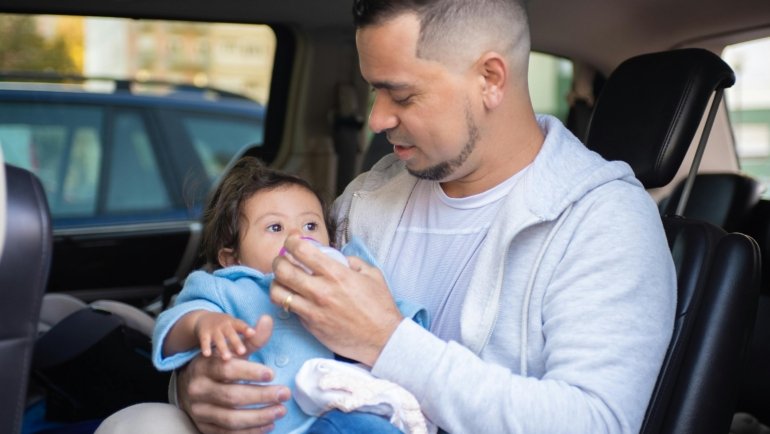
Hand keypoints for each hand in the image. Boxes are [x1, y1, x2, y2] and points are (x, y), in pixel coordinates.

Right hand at [177, 315, 291, 433]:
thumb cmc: (219, 366)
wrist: (191, 387)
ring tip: (280, 411)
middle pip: (231, 396)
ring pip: (230, 419)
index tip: (272, 373)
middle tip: (284, 393)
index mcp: (203, 367)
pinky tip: (269, 425)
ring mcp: (199, 411)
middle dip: (261, 396)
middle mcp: (198, 390)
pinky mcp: (204, 427)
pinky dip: (250, 432)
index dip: (250, 372)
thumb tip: (268, 320)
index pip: (226, 370)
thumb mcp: (232, 351)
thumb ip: (252, 339)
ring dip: (259, 417)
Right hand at [194, 311, 255, 359]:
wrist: (204, 320)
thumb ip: (256, 338)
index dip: (246, 329)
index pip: (242, 326)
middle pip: (231, 333)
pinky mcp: (203, 334)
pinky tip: (208, 355)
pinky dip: (206, 347)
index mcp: (236, 324)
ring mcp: (214, 330)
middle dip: (236, 341)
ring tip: (227, 358)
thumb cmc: (228, 330)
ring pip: (219, 339)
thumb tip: (272, 336)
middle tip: (242, 351)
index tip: (252, 333)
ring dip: (223, 347)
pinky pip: (204, 341)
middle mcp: (225, 325)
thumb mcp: (239, 330)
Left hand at [270, 234, 402, 365]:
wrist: (382, 340)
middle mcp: (320, 291)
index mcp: (336, 274)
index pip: (301, 251)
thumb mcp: (372, 275)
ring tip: (283, 280)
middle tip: (283, 260)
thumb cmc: (379, 307)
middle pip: (282, 270)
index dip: (291, 242)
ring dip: (277, 282)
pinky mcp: (310, 325)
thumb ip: (353, 262)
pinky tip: (296, 298)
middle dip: (278, 261)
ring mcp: (313, 310)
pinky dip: (288, 300)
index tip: (293, 241)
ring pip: (278, 292)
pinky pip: (290, 309)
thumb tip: (338, 257)